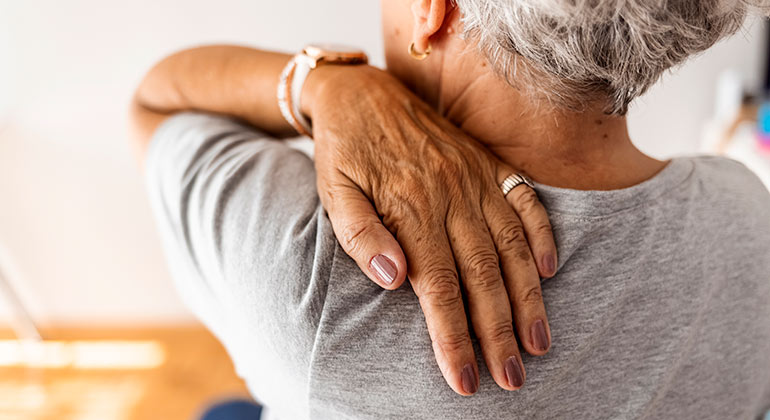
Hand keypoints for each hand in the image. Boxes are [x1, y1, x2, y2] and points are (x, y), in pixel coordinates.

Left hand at [304, 65, 556, 393]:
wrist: (362, 94)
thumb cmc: (344, 151)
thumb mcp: (334, 192)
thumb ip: (361, 234)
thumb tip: (391, 278)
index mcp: (410, 209)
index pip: (437, 287)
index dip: (453, 336)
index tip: (464, 379)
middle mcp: (450, 196)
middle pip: (482, 276)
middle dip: (498, 332)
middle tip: (512, 378)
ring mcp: (475, 179)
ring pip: (510, 246)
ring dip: (527, 297)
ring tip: (538, 341)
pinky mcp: (488, 164)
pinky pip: (525, 201)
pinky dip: (541, 235)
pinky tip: (549, 269)